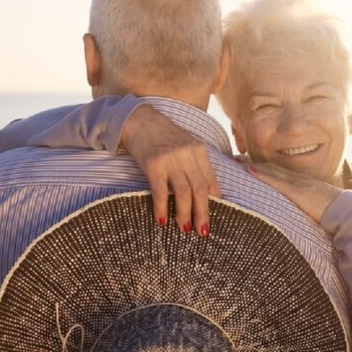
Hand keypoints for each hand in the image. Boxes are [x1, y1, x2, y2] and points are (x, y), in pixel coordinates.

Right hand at [121, 105, 220, 235]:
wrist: (139, 119)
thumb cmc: (163, 136)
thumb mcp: (186, 146)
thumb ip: (198, 165)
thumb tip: (211, 193)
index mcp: (199, 151)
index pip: (210, 181)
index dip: (213, 202)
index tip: (212, 219)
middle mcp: (187, 155)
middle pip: (200, 190)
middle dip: (202, 213)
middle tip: (202, 232)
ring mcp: (170, 160)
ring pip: (183, 193)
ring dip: (184, 214)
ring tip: (185, 229)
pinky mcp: (153, 164)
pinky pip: (160, 191)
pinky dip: (162, 208)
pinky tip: (161, 220)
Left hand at [244, 161, 342, 222]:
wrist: (346, 212)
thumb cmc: (332, 214)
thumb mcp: (314, 208)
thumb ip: (303, 208)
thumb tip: (293, 216)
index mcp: (301, 184)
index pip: (277, 172)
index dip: (260, 167)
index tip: (244, 164)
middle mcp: (297, 179)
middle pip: (270, 168)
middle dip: (250, 163)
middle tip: (233, 158)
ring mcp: (297, 183)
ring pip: (270, 170)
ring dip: (251, 165)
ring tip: (235, 161)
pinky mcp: (297, 191)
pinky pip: (276, 180)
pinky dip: (262, 173)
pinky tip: (250, 169)